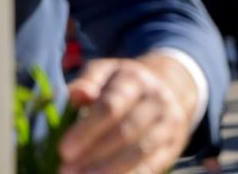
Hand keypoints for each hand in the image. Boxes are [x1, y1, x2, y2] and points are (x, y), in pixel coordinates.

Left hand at [59, 53, 199, 173]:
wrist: (169, 87)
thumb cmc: (123, 84)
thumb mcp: (105, 72)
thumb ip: (87, 81)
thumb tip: (76, 94)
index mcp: (135, 79)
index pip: (111, 106)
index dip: (87, 130)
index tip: (64, 150)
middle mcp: (157, 100)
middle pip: (126, 130)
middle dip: (95, 154)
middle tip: (67, 170)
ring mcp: (169, 123)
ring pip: (140, 150)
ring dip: (110, 170)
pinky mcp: (174, 145)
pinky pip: (152, 165)